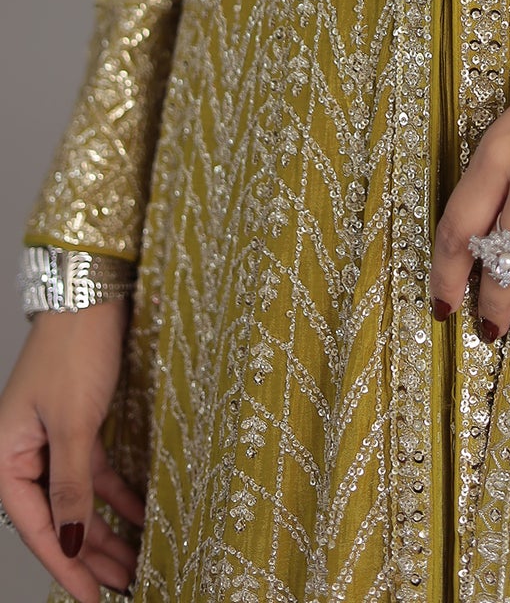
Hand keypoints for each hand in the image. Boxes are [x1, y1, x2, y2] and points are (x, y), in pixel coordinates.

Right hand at [0, 301, 143, 601]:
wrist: (92, 293)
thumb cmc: (73, 348)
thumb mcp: (74, 424)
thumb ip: (71, 485)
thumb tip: (71, 541)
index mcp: (5, 457)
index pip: (36, 526)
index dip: (66, 564)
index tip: (91, 597)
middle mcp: (24, 453)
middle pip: (57, 518)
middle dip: (91, 554)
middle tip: (122, 586)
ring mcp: (51, 439)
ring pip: (79, 498)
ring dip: (107, 528)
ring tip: (134, 561)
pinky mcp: (78, 424)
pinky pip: (95, 472)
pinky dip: (117, 494)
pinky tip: (141, 514)